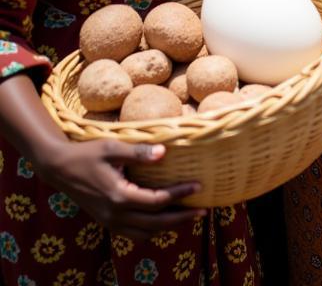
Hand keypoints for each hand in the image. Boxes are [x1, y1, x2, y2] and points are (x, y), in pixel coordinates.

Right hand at [35, 139, 202, 239]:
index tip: (198, 186)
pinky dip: (151, 230)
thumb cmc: (87, 154)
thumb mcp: (112, 147)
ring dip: (167, 227)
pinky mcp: (106, 221)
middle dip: (181, 218)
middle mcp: (114, 214)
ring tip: (188, 217)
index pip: (157, 200)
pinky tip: (163, 220)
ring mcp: (109, 221)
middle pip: (155, 223)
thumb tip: (164, 152)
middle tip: (203, 210)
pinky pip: (133, 233)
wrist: (60, 169)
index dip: (179, 194)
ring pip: (144, 233)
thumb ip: (138, 152)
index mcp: (118, 196)